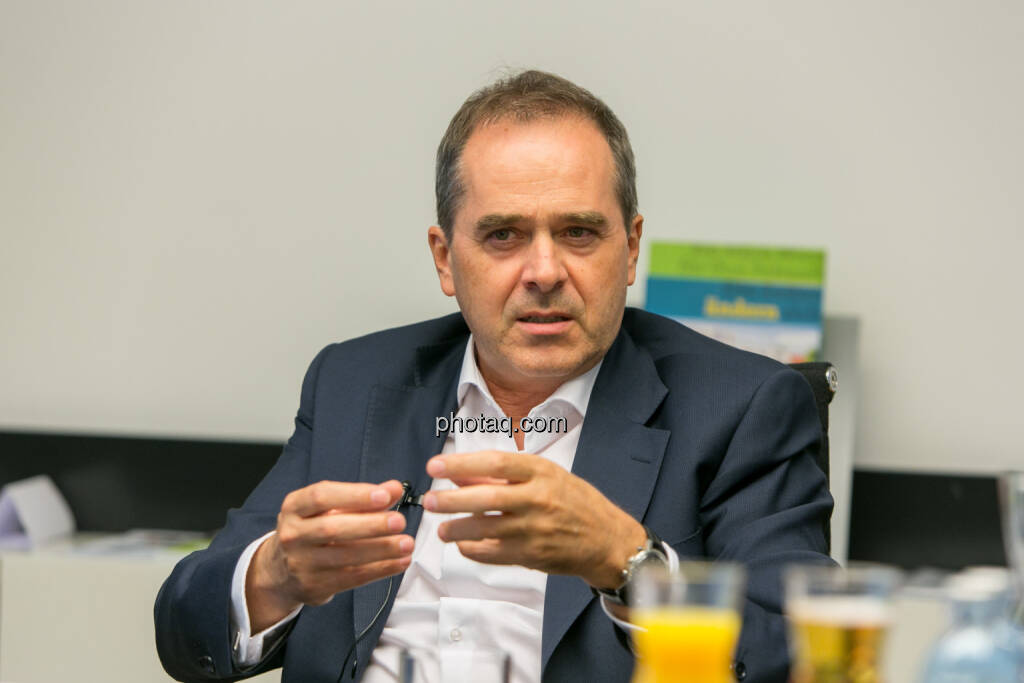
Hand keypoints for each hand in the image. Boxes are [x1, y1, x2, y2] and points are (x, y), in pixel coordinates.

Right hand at [246, 479, 412, 631]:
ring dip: (380, 550)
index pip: (322, 496)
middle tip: (399, 521)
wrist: (280, 571)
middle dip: (370, 525)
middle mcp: (293, 534)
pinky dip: (380, 569)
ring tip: (406, 543)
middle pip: (332, 528)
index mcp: (295, 507)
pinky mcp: (315, 585)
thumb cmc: (311, 530)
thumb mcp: (329, 508)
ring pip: (344, 557)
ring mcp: (301, 563)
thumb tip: (394, 488)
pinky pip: (352, 578)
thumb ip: (362, 497)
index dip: (355, 495)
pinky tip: (399, 561)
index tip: (384, 495)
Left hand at [422, 451, 645, 589]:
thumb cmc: (574, 501)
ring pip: (485, 529)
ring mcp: (535, 530)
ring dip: (457, 529)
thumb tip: (459, 473)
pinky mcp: (532, 556)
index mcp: (540, 472)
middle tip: (430, 501)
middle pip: (485, 498)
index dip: (461, 464)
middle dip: (451, 500)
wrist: (607, 539)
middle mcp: (537, 499)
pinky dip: (474, 550)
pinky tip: (464, 545)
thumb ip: (501, 477)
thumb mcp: (544, 476)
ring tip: (441, 529)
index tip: (435, 466)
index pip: (494, 463)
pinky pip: (493, 554)